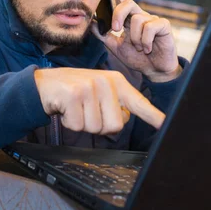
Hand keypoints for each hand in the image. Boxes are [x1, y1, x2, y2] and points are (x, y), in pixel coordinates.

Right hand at [34, 68, 164, 133]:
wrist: (44, 83)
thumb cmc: (74, 91)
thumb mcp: (98, 92)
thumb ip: (114, 105)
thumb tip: (123, 120)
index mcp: (116, 82)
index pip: (139, 102)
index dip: (153, 116)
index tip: (165, 124)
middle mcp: (106, 82)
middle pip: (114, 126)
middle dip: (99, 126)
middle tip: (87, 111)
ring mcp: (90, 87)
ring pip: (96, 127)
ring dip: (83, 124)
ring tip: (76, 108)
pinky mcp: (74, 95)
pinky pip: (78, 126)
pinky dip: (70, 122)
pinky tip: (66, 108)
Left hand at [91, 0, 180, 82]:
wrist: (154, 71)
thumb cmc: (137, 58)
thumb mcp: (116, 47)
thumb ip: (104, 35)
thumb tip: (92, 22)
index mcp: (128, 19)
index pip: (121, 2)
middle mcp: (140, 16)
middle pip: (128, 3)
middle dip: (118, 14)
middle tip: (115, 29)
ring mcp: (152, 20)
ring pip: (138, 19)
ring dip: (135, 38)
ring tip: (139, 48)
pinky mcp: (164, 25)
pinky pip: (150, 27)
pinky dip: (146, 40)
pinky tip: (147, 49)